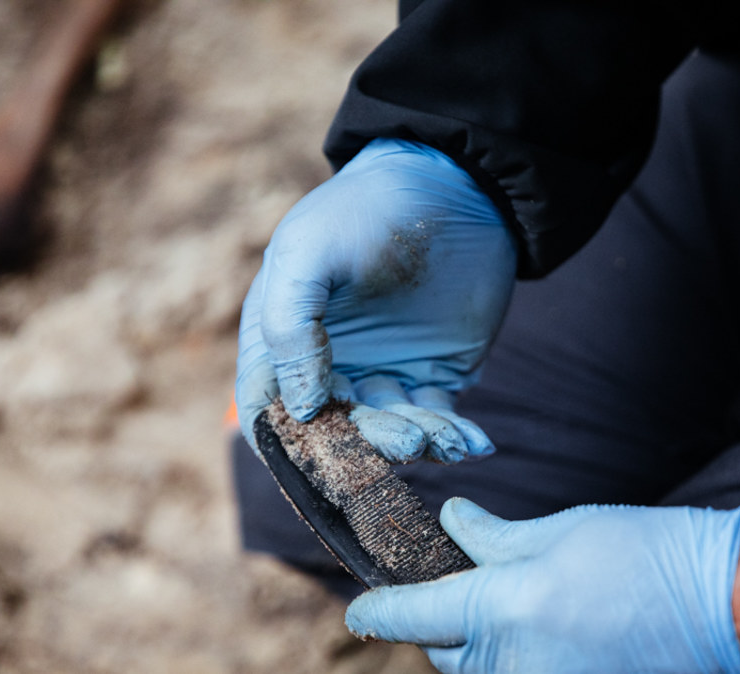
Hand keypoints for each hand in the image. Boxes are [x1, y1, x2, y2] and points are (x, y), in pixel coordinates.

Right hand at [235, 138, 515, 462]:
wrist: (453, 182)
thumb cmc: (365, 209)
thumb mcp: (308, 252)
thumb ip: (288, 326)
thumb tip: (299, 407)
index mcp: (280, 341)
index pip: (267, 413)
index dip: (288, 442)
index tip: (323, 445)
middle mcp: (327, 367)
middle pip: (335, 434)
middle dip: (369, 444)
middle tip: (404, 436)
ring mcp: (382, 373)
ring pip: (389, 435)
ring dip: (416, 444)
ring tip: (445, 437)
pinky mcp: (434, 375)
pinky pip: (437, 421)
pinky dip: (453, 437)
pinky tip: (472, 440)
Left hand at [346, 498, 739, 673]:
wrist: (723, 604)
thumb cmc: (645, 554)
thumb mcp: (560, 531)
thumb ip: (493, 538)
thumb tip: (453, 522)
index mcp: (504, 608)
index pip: (411, 616)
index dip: (378, 610)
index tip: (361, 609)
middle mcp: (514, 663)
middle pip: (444, 652)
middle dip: (439, 624)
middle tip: (456, 586)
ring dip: (476, 648)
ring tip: (506, 608)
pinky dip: (511, 661)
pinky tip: (538, 632)